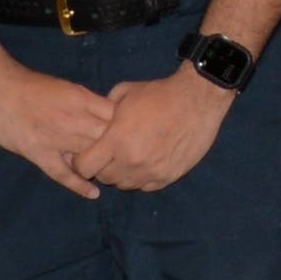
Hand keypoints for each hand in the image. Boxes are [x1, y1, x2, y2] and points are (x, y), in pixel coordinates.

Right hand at [0, 60, 116, 197]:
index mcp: (82, 99)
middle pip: (108, 139)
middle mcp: (74, 119)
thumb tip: (109, 116)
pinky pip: (63, 174)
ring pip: (89, 157)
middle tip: (129, 161)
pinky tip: (93, 193)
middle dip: (120, 150)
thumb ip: (87, 104)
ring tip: (115, 176)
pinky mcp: (39, 153)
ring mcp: (57, 138)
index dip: (129, 128)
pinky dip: (79, 185)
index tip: (137, 137)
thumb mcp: (67, 88)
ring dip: (102, 167)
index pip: (117, 117)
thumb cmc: (31, 86)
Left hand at [74, 68, 233, 190]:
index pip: (84, 167)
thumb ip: (104, 111)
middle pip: (104, 178)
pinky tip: (147, 161)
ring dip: (123, 173)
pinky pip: (146, 186)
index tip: (87, 154)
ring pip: (125, 185)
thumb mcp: (124, 93)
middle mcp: (132, 161)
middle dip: (103, 167)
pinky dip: (143, 177)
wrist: (198, 99)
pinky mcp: (169, 176)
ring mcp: (152, 171)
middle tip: (112, 153)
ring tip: (131, 157)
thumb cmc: (160, 93)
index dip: (81, 161)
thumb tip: (95, 122)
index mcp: (117, 140)